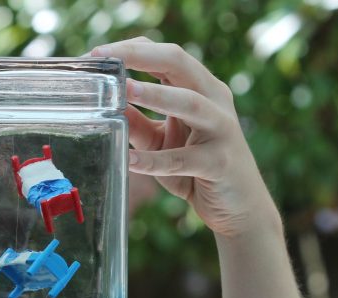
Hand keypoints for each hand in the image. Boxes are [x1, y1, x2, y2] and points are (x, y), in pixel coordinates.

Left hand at [92, 37, 278, 236]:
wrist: (241, 207)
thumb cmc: (198, 169)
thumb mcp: (161, 141)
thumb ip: (137, 123)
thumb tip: (106, 105)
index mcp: (201, 89)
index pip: (167, 56)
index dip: (133, 49)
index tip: (97, 53)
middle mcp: (214, 101)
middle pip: (179, 63)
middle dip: (140, 56)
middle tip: (103, 56)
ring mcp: (221, 130)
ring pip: (190, 103)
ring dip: (157, 94)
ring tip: (126, 89)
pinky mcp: (220, 163)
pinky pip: (183, 160)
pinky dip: (155, 161)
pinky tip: (131, 161)